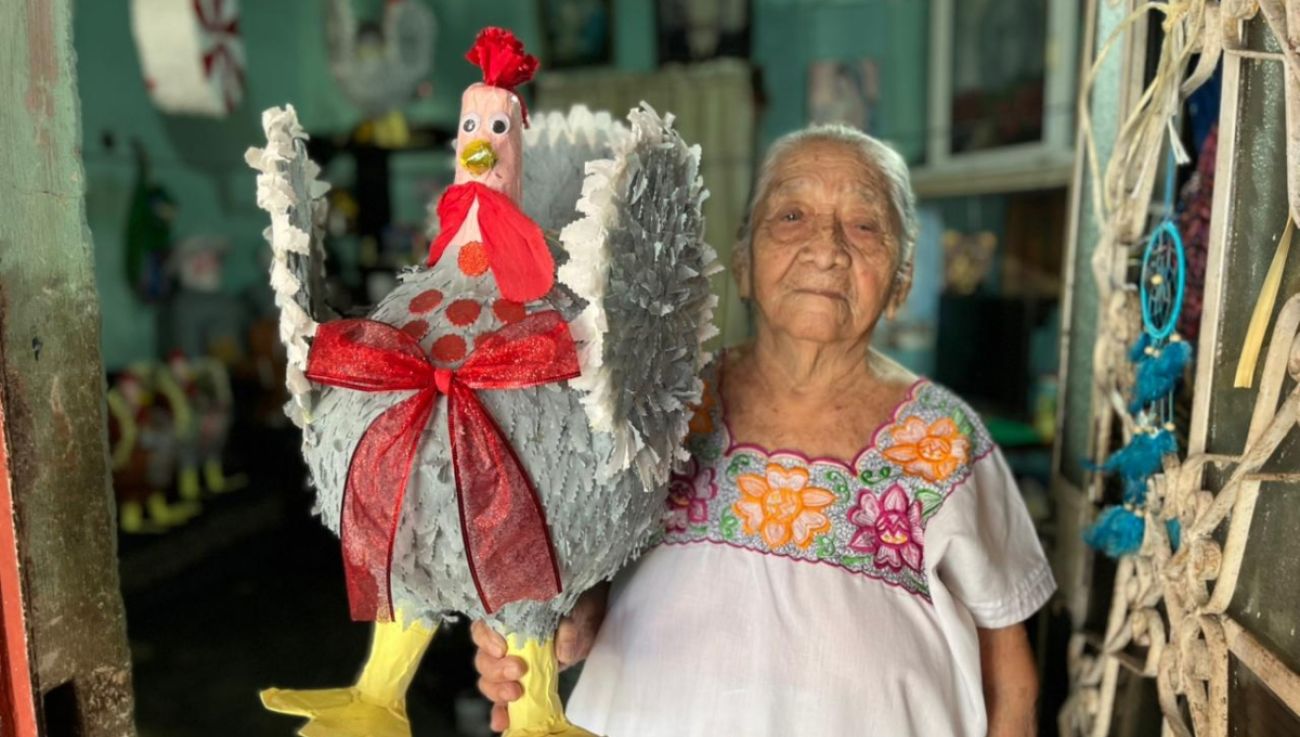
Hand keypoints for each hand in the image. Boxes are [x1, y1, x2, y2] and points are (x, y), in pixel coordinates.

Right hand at [471, 582, 609, 731]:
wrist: (587, 624)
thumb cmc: (574, 611)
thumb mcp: (575, 612)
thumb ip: (567, 627)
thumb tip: (561, 651)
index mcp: (508, 618)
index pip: (483, 628)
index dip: (486, 640)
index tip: (502, 649)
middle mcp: (502, 642)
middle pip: (484, 659)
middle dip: (497, 669)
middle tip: (518, 670)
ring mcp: (509, 665)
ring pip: (489, 680)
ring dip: (498, 691)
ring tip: (515, 694)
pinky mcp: (520, 684)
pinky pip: (503, 700)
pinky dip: (501, 712)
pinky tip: (502, 722)